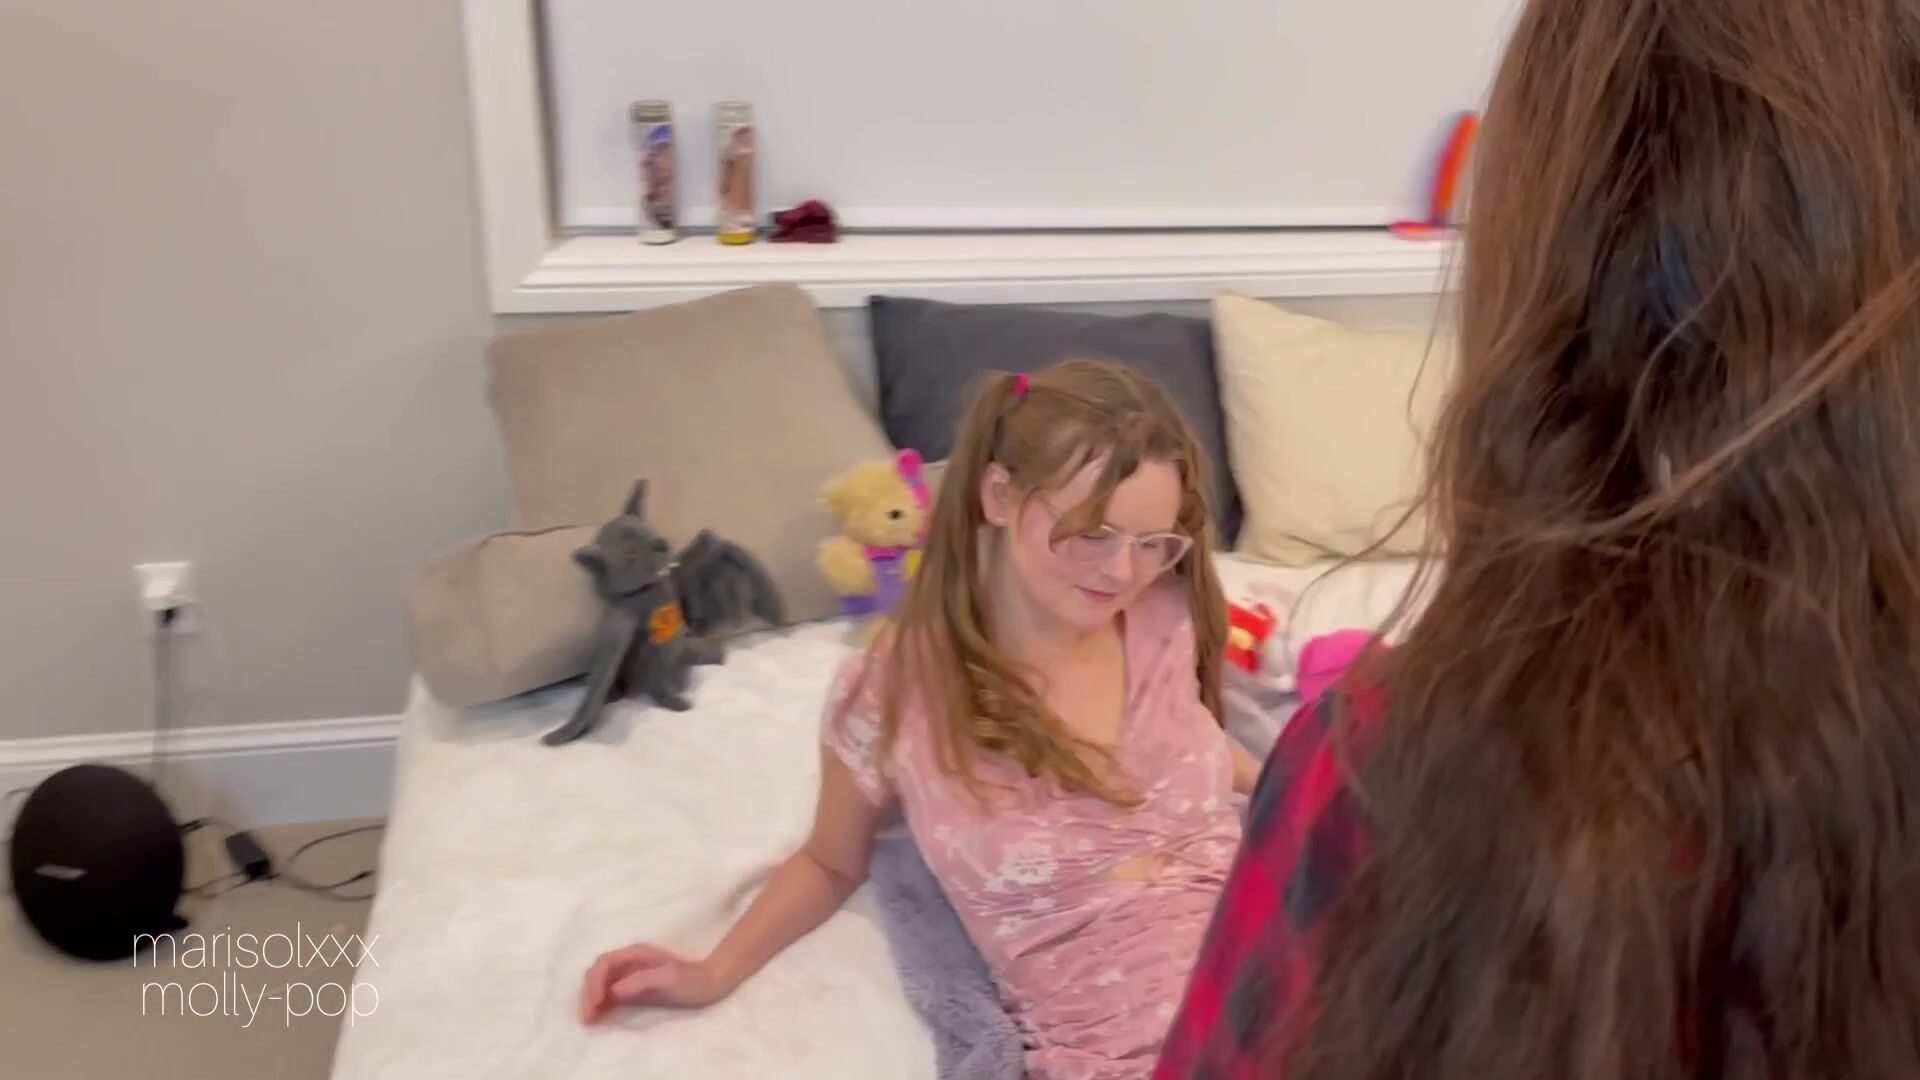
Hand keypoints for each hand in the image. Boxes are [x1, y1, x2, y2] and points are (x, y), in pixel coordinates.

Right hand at [578, 943, 726, 1023]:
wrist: (710, 984)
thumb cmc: (691, 979)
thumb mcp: (668, 978)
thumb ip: (640, 981)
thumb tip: (613, 991)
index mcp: (635, 953)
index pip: (605, 963)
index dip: (594, 983)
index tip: (594, 1004)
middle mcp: (629, 961)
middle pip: (598, 972)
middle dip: (588, 992)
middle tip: (587, 1017)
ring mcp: (630, 974)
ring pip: (601, 983)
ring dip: (591, 999)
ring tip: (588, 1019)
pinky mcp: (633, 988)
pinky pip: (609, 993)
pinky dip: (600, 1004)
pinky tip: (597, 1016)